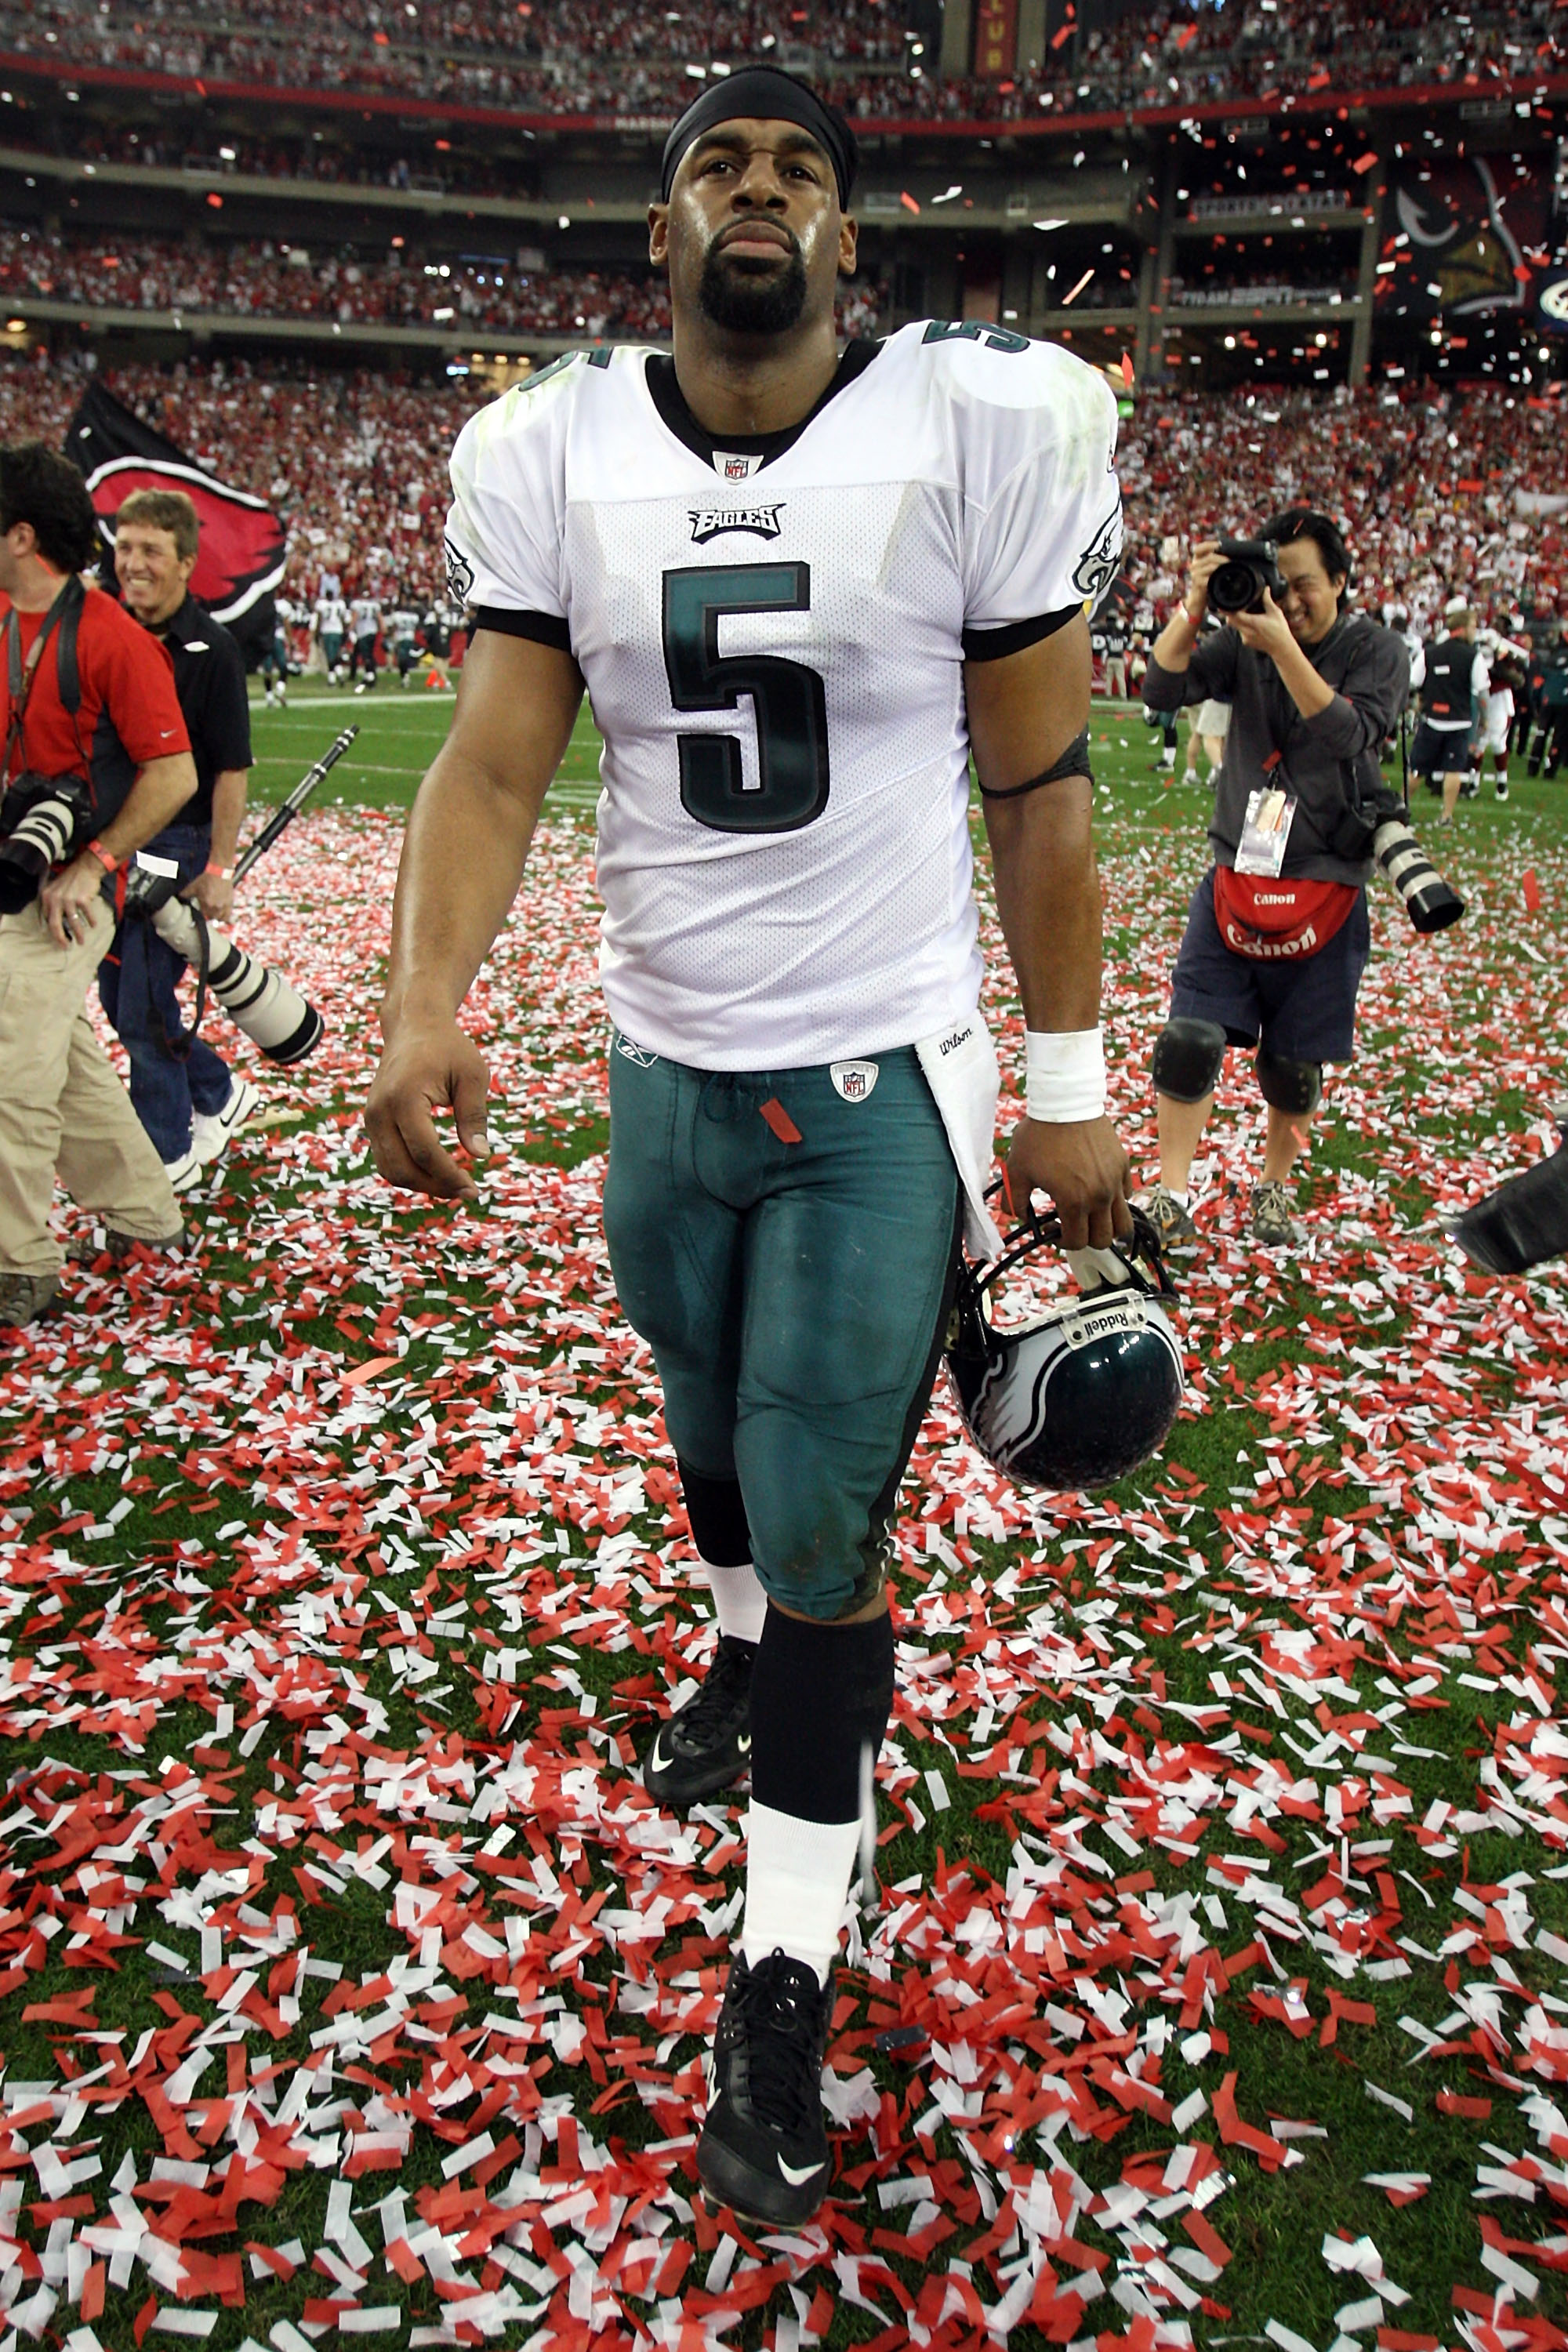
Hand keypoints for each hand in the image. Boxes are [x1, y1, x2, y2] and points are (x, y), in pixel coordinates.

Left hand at [39, 854, 107, 951]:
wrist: (86, 867)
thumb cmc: (71, 880)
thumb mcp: (56, 890)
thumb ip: (53, 904)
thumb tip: (56, 924)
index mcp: (47, 897)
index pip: (47, 919)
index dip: (53, 932)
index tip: (59, 939)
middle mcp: (55, 899)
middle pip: (55, 924)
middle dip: (61, 938)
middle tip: (66, 947)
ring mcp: (69, 899)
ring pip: (72, 922)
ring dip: (78, 934)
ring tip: (81, 942)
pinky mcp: (82, 899)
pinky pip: (87, 915)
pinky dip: (91, 921)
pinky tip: (94, 925)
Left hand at [184, 868, 234, 925]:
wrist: (219, 873)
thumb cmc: (206, 879)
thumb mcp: (194, 885)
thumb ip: (186, 893)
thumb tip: (179, 897)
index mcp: (206, 903)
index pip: (202, 913)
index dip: (201, 911)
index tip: (202, 908)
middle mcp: (215, 906)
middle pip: (211, 916)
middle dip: (208, 913)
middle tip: (208, 909)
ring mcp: (223, 906)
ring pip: (219, 918)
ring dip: (216, 916)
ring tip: (214, 912)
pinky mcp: (230, 904)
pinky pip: (227, 916)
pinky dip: (224, 917)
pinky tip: (222, 916)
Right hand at [366, 1019, 491, 1199]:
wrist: (413, 1026)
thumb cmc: (448, 1048)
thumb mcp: (472, 1075)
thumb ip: (474, 1116)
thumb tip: (479, 1155)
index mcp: (404, 1097)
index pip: (425, 1151)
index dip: (449, 1176)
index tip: (474, 1188)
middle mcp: (380, 1111)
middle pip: (402, 1168)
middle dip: (435, 1187)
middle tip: (467, 1192)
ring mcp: (372, 1118)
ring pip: (390, 1170)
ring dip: (422, 1184)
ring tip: (454, 1185)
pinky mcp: (373, 1122)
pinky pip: (387, 1159)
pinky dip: (410, 1172)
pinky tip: (438, 1173)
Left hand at [1004, 1113, 1132, 1251]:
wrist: (1066, 1102)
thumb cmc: (1040, 1134)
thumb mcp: (1018, 1169)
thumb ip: (1014, 1198)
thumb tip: (1015, 1214)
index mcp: (1074, 1200)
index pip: (1077, 1242)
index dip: (1062, 1242)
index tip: (1053, 1231)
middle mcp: (1100, 1195)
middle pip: (1104, 1239)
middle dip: (1086, 1239)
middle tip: (1072, 1226)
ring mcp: (1115, 1181)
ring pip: (1123, 1222)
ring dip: (1107, 1226)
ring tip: (1091, 1218)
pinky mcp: (1122, 1166)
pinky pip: (1126, 1195)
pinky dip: (1115, 1201)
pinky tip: (1097, 1191)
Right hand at [1183, 540, 1226, 626]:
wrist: (1198, 600)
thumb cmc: (1207, 584)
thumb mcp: (1210, 570)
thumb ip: (1215, 561)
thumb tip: (1231, 553)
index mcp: (1197, 560)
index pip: (1199, 548)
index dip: (1209, 544)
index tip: (1219, 544)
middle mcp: (1194, 565)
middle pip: (1209, 556)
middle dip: (1221, 558)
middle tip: (1230, 561)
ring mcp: (1195, 574)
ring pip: (1210, 566)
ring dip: (1221, 566)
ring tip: (1229, 568)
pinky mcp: (1197, 583)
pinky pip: (1209, 577)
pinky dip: (1217, 577)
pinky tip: (1223, 578)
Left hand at [1228, 586, 1295, 664]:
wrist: (1281, 647)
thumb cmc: (1280, 629)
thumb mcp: (1275, 612)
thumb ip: (1268, 600)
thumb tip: (1266, 588)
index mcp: (1254, 623)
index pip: (1235, 616)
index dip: (1227, 611)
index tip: (1223, 605)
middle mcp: (1247, 631)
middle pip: (1231, 621)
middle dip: (1230, 614)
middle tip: (1234, 607)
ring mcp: (1245, 638)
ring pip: (1235, 626)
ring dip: (1237, 620)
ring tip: (1246, 614)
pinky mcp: (1246, 642)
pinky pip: (1240, 632)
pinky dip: (1242, 626)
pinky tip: (1251, 624)